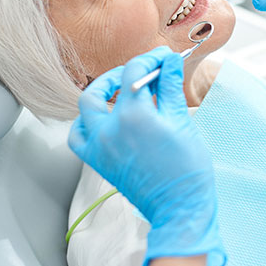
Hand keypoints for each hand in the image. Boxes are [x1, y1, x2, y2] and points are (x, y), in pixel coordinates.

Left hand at [68, 46, 224, 265]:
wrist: (179, 206)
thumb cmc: (187, 167)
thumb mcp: (182, 121)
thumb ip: (170, 87)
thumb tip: (169, 62)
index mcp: (134, 115)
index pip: (134, 72)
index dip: (150, 60)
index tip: (164, 58)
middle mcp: (109, 128)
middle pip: (102, 86)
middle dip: (121, 73)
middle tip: (143, 73)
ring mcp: (99, 146)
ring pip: (85, 109)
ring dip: (100, 94)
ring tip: (122, 93)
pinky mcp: (98, 161)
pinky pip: (79, 136)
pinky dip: (87, 123)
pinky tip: (105, 120)